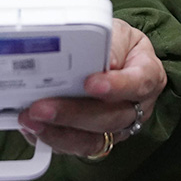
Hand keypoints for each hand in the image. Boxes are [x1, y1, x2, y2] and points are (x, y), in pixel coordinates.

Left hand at [18, 19, 165, 158]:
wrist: (119, 59)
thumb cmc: (119, 46)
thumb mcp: (120, 33)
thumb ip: (111, 42)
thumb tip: (101, 58)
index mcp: (148, 75)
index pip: (138, 83)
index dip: (115, 86)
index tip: (90, 83)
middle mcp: (137, 107)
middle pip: (110, 118)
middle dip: (72, 114)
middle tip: (42, 107)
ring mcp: (117, 127)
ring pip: (93, 139)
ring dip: (58, 133)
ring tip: (31, 120)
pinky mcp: (97, 139)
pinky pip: (77, 147)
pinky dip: (52, 139)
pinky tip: (34, 128)